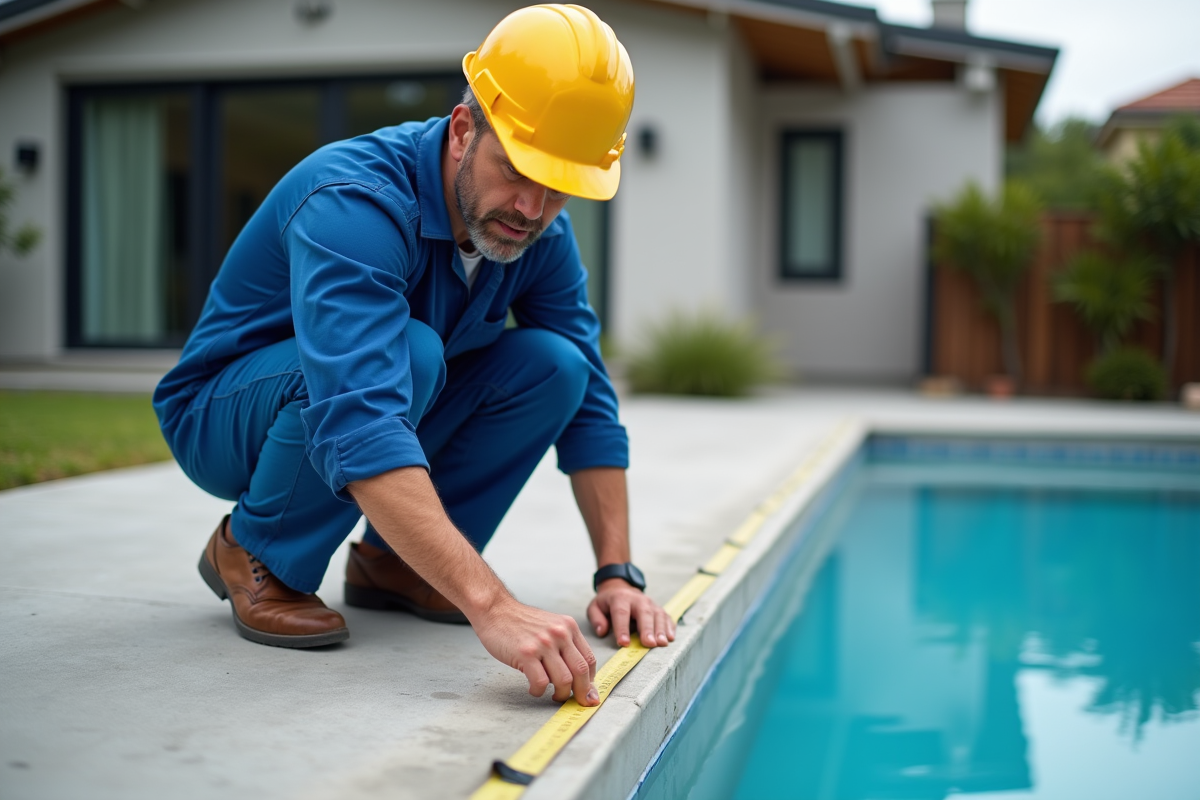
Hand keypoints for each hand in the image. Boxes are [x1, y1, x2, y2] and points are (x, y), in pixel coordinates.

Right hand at [473, 597, 599, 705]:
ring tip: (553, 695)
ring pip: (564, 680)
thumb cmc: (521, 622)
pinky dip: (539, 691)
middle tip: (578, 702)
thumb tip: (578, 675)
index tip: (588, 693)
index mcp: (569, 627)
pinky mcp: (526, 653)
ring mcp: (543, 643)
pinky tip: (533, 688)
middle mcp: (560, 633)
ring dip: (560, 694)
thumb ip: (565, 644)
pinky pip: (541, 682)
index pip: (589, 659)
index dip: (590, 681)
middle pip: (581, 671)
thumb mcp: (551, 626)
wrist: (496, 609)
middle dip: (582, 693)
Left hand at [587, 578, 675, 647]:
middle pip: (644, 613)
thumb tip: (602, 631)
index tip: (624, 643)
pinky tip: (671, 637)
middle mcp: (637, 599)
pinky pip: (666, 616)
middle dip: (647, 629)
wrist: (620, 586)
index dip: (622, 629)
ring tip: (662, 643)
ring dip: (661, 629)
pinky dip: (670, 626)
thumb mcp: (595, 607)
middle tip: (650, 644)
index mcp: (620, 598)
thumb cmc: (607, 602)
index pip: (621, 613)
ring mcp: (650, 603)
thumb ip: (596, 619)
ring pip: (658, 615)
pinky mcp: (658, 608)